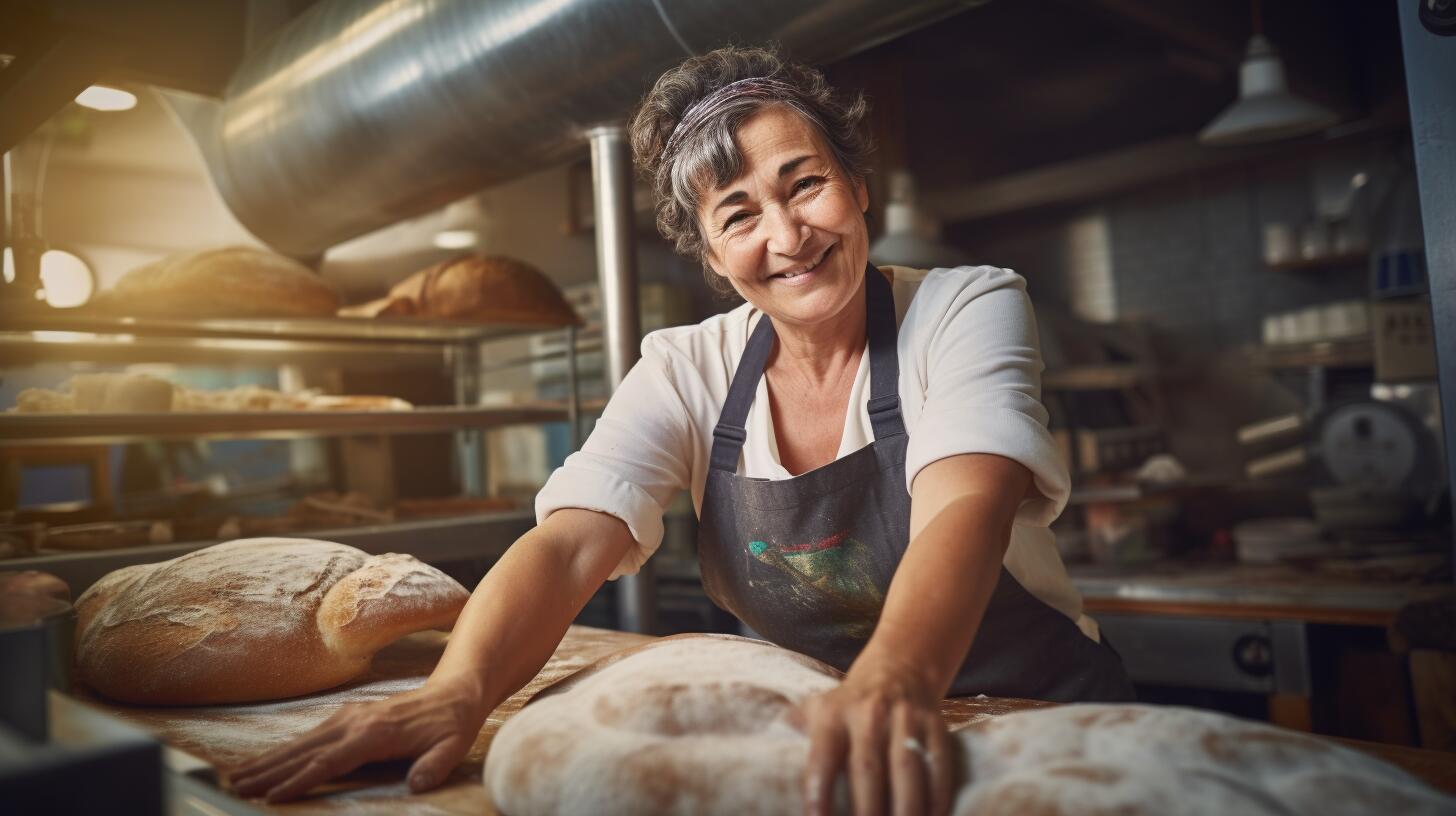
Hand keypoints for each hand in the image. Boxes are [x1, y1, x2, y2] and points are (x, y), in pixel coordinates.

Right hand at [228, 674, 486, 802]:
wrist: (453, 694)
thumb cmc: (451, 726)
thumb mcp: (452, 748)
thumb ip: (434, 767)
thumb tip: (417, 784)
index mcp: (375, 733)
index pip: (330, 761)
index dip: (300, 780)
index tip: (272, 796)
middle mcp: (355, 722)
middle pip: (305, 750)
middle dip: (269, 771)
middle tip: (235, 789)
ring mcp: (349, 717)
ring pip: (302, 743)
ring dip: (269, 760)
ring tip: (238, 777)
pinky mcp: (347, 716)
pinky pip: (311, 737)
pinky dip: (285, 750)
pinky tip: (268, 762)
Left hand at [792, 660, 955, 815]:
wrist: (900, 668)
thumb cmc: (849, 704)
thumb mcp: (817, 710)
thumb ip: (792, 732)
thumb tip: (756, 756)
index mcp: (833, 716)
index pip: (823, 757)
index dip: (819, 792)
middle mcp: (869, 715)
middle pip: (868, 770)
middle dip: (867, 812)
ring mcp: (904, 719)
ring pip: (908, 769)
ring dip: (907, 809)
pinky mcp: (936, 725)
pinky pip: (940, 764)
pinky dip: (938, 796)